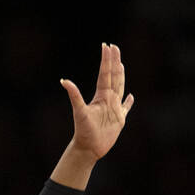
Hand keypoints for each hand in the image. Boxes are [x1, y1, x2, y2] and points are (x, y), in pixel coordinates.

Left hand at [61, 43, 133, 160]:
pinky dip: (129, 102)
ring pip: (120, 88)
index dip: (106, 60)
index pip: (105, 74)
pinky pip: (126, 108)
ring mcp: (114, 109)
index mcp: (100, 96)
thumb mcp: (79, 111)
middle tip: (115, 47)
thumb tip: (64, 81)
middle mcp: (108, 100)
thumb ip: (74, 95)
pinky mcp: (119, 120)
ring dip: (121, 76)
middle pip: (113, 77)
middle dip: (114, 62)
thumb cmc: (83, 131)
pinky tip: (131, 96)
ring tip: (121, 65)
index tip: (107, 46)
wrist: (88, 148)